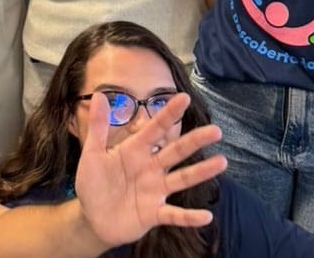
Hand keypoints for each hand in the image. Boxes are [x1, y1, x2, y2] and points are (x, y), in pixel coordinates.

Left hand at [73, 93, 225, 246]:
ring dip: (201, 172)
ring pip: (181, 179)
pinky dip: (189, 217)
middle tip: (216, 131)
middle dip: (195, 141)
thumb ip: (98, 126)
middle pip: (176, 152)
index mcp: (135, 151)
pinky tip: (206, 215)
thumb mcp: (92, 153)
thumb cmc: (93, 183)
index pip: (155, 129)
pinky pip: (174, 215)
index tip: (183, 97)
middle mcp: (150, 168)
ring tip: (221, 162)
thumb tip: (100, 95)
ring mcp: (155, 191)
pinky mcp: (154, 213)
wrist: (91, 218)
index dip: (168, 114)